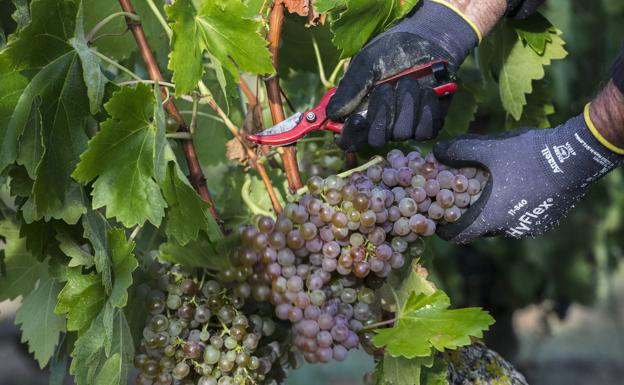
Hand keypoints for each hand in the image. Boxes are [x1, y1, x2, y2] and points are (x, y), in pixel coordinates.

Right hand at [326, 0, 480, 150]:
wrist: (426, 41)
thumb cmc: (390, 52)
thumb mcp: (366, 64)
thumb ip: (350, 88)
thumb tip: (333, 113)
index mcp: (358, 114)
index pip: (348, 139)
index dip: (352, 134)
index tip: (358, 119)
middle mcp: (380, 126)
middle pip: (377, 139)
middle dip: (383, 111)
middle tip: (387, 86)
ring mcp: (404, 128)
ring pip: (402, 133)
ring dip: (407, 103)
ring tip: (409, 80)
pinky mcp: (426, 126)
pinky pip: (426, 131)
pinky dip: (426, 108)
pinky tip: (427, 91)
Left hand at [433, 111, 623, 242]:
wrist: (576, 157)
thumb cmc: (528, 154)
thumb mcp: (488, 147)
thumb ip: (458, 151)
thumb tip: (435, 151)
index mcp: (491, 217)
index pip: (459, 235)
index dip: (445, 228)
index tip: (438, 219)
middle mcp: (509, 229)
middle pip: (479, 227)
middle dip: (468, 213)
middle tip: (460, 196)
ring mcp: (530, 226)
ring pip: (501, 222)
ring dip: (491, 209)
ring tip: (487, 188)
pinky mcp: (546, 220)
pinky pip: (519, 218)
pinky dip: (511, 207)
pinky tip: (513, 186)